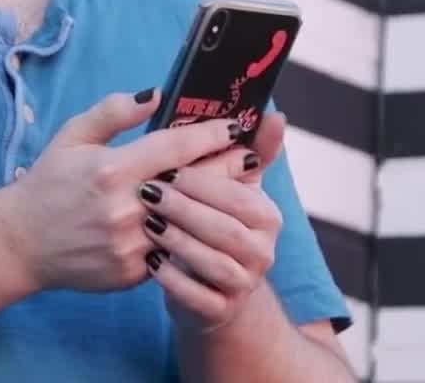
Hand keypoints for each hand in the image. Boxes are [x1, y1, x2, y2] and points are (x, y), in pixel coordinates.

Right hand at [0, 89, 246, 293]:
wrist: (21, 242)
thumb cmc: (48, 183)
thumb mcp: (72, 136)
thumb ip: (114, 112)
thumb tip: (155, 95)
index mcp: (111, 169)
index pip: (175, 147)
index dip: (209, 134)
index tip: (233, 125)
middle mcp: (124, 208)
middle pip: (193, 185)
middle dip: (226, 168)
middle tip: (248, 157)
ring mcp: (130, 244)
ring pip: (188, 223)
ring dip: (212, 206)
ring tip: (233, 190)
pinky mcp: (130, 272)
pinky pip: (170, 251)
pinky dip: (184, 236)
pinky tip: (199, 226)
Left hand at [138, 110, 288, 331]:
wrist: (205, 286)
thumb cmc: (209, 222)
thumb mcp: (228, 186)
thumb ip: (249, 150)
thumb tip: (275, 114)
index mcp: (265, 215)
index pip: (238, 194)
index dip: (202, 181)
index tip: (167, 168)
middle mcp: (263, 251)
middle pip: (226, 228)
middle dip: (187, 209)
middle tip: (149, 193)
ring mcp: (244, 283)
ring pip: (215, 263)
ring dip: (180, 242)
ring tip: (148, 224)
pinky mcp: (220, 310)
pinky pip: (198, 297)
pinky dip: (174, 280)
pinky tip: (151, 262)